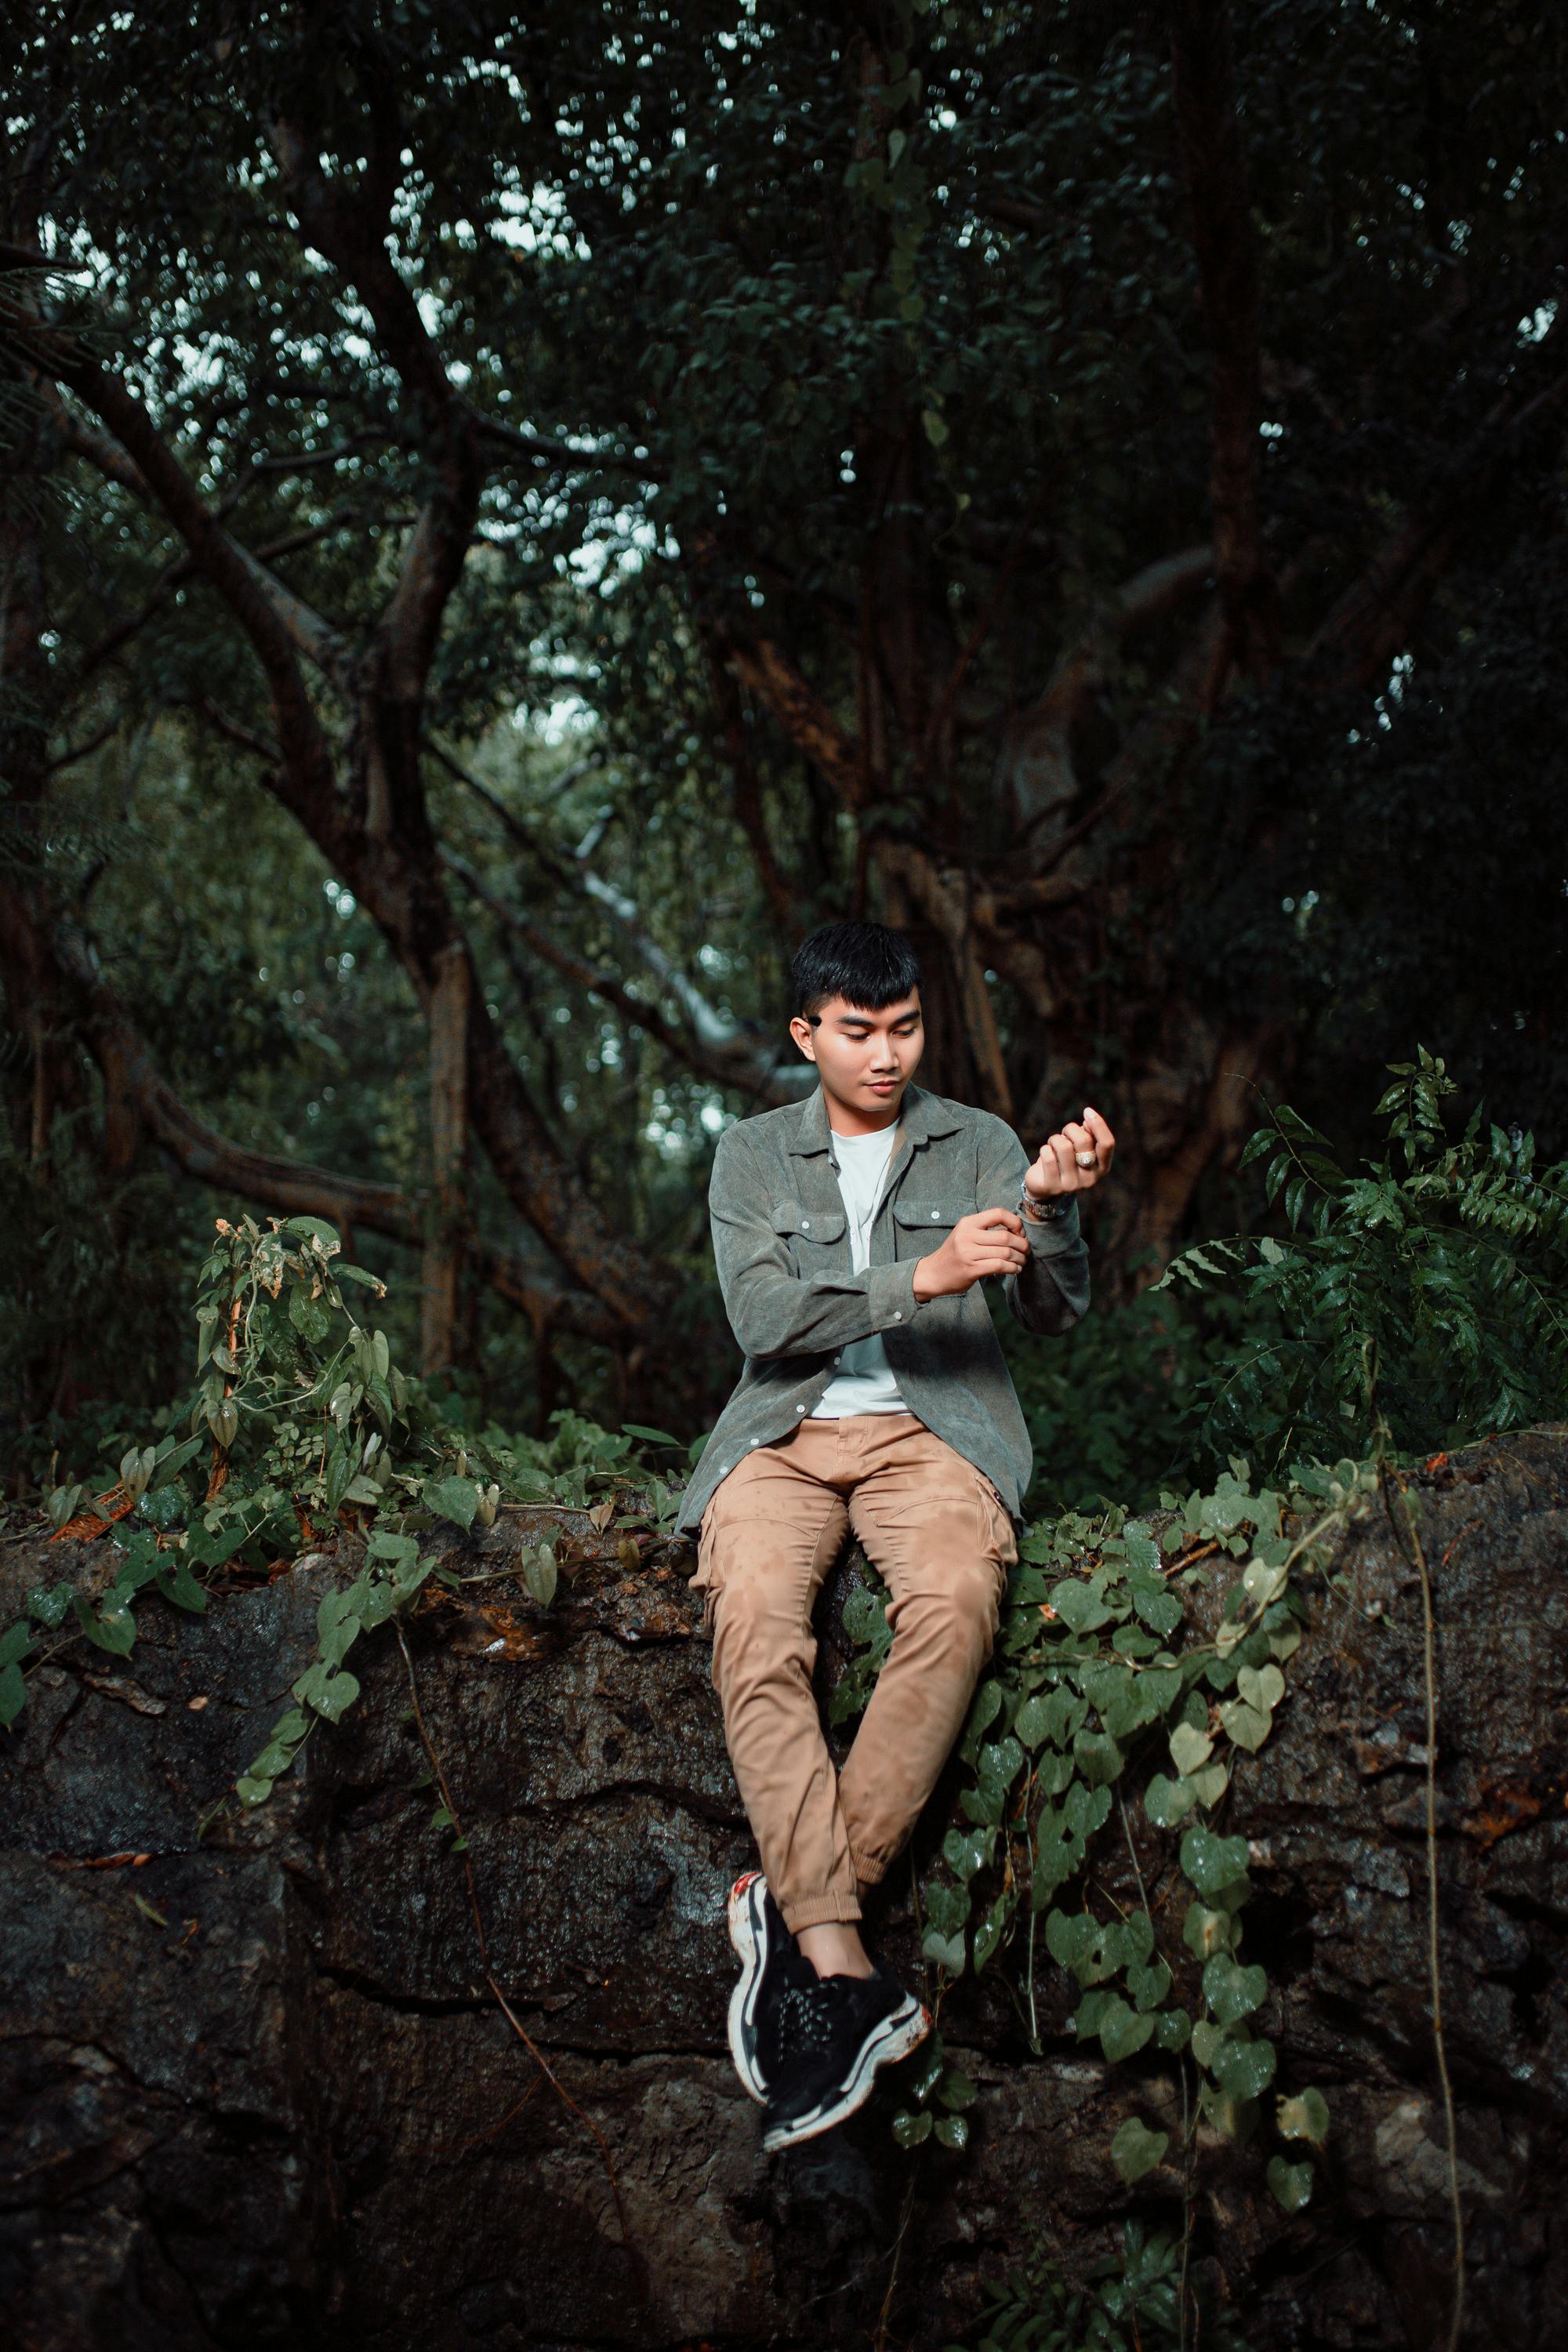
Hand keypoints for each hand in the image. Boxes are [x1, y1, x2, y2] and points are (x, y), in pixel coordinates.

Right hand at [912, 1207, 1030, 1299]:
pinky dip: (1012, 1268)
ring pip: (1005, 1253)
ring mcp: (968, 1253)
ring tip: (1022, 1262)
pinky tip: (1015, 1270)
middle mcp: (967, 1235)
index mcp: (968, 1223)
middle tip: (1026, 1251)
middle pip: (1005, 1236)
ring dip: (1019, 1259)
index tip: (1020, 1233)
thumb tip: (1017, 1231)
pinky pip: (999, 1266)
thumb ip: (985, 1230)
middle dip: (1022, 1244)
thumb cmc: (954, 1254)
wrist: (933, 1273)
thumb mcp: (965, 1234)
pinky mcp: (971, 1269)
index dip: (1015, 1222)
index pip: (998, 1213)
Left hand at [1023, 1105, 1115, 1203]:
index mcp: (1102, 1168)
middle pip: (1083, 1141)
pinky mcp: (1053, 1186)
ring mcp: (1072, 1185)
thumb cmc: (1065, 1160)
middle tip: (1064, 1134)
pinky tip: (1046, 1155)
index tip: (1087, 1111)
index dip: (1099, 1124)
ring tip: (1053, 1144)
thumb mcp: (1079, 1148)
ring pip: (1064, 1147)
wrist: (1045, 1186)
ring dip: (1055, 1139)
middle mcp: (1090, 1179)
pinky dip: (1045, 1149)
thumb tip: (1089, 1120)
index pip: (1107, 1143)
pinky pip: (1048, 1156)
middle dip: (1070, 1129)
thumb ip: (1088, 1135)